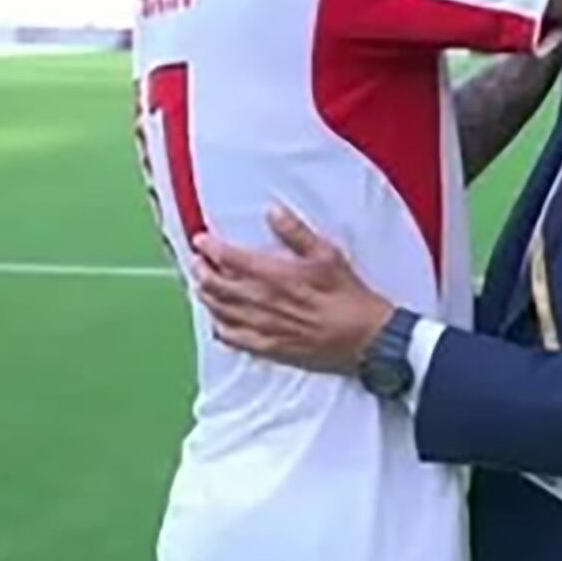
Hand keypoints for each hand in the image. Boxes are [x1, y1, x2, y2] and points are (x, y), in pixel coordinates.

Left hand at [191, 206, 393, 375]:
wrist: (365, 338)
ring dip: (205, 296)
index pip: (229, 258)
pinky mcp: (269, 348)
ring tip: (201, 286)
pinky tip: (218, 322)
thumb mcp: (328, 254)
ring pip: (220, 311)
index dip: (210, 248)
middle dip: (201, 270)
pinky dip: (219, 327)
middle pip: (216, 285)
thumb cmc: (349, 297)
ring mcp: (263, 327)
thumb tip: (273, 212)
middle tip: (196, 261)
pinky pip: (233, 339)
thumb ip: (296, 233)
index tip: (201, 240)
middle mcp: (263, 302)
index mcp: (276, 275)